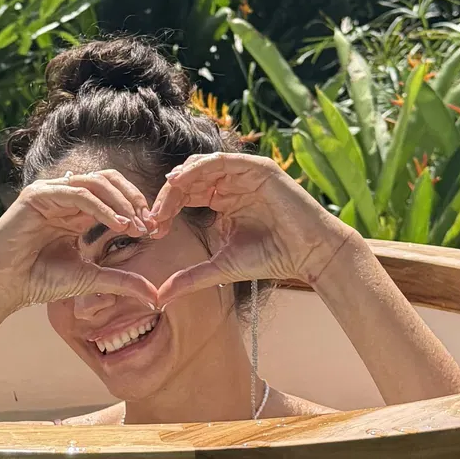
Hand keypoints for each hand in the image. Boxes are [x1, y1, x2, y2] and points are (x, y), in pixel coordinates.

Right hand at [0, 169, 160, 314]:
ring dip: (121, 202)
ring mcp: (50, 192)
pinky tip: (118, 224)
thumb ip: (122, 281)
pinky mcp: (37, 195)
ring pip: (95, 183)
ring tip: (135, 226)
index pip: (113, 193)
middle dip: (133, 199)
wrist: (6, 286)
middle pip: (108, 179)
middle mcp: (64, 197)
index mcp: (76, 211)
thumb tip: (155, 297)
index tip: (155, 230)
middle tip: (149, 223)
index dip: (136, 207)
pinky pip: (78, 194)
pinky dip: (102, 208)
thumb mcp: (91, 278)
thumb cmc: (40, 281)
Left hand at [148, 152, 351, 307]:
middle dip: (168, 196)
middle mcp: (231, 184)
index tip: (153, 229)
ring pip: (202, 167)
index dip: (166, 209)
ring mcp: (245, 174)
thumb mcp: (221, 267)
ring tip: (165, 197)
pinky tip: (184, 180)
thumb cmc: (270, 258)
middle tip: (154, 216)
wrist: (307, 255)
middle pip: (189, 180)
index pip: (186, 196)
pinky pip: (224, 161)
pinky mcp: (258, 169)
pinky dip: (201, 167)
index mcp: (222, 201)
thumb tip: (159, 297)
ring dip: (180, 180)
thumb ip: (190, 278)